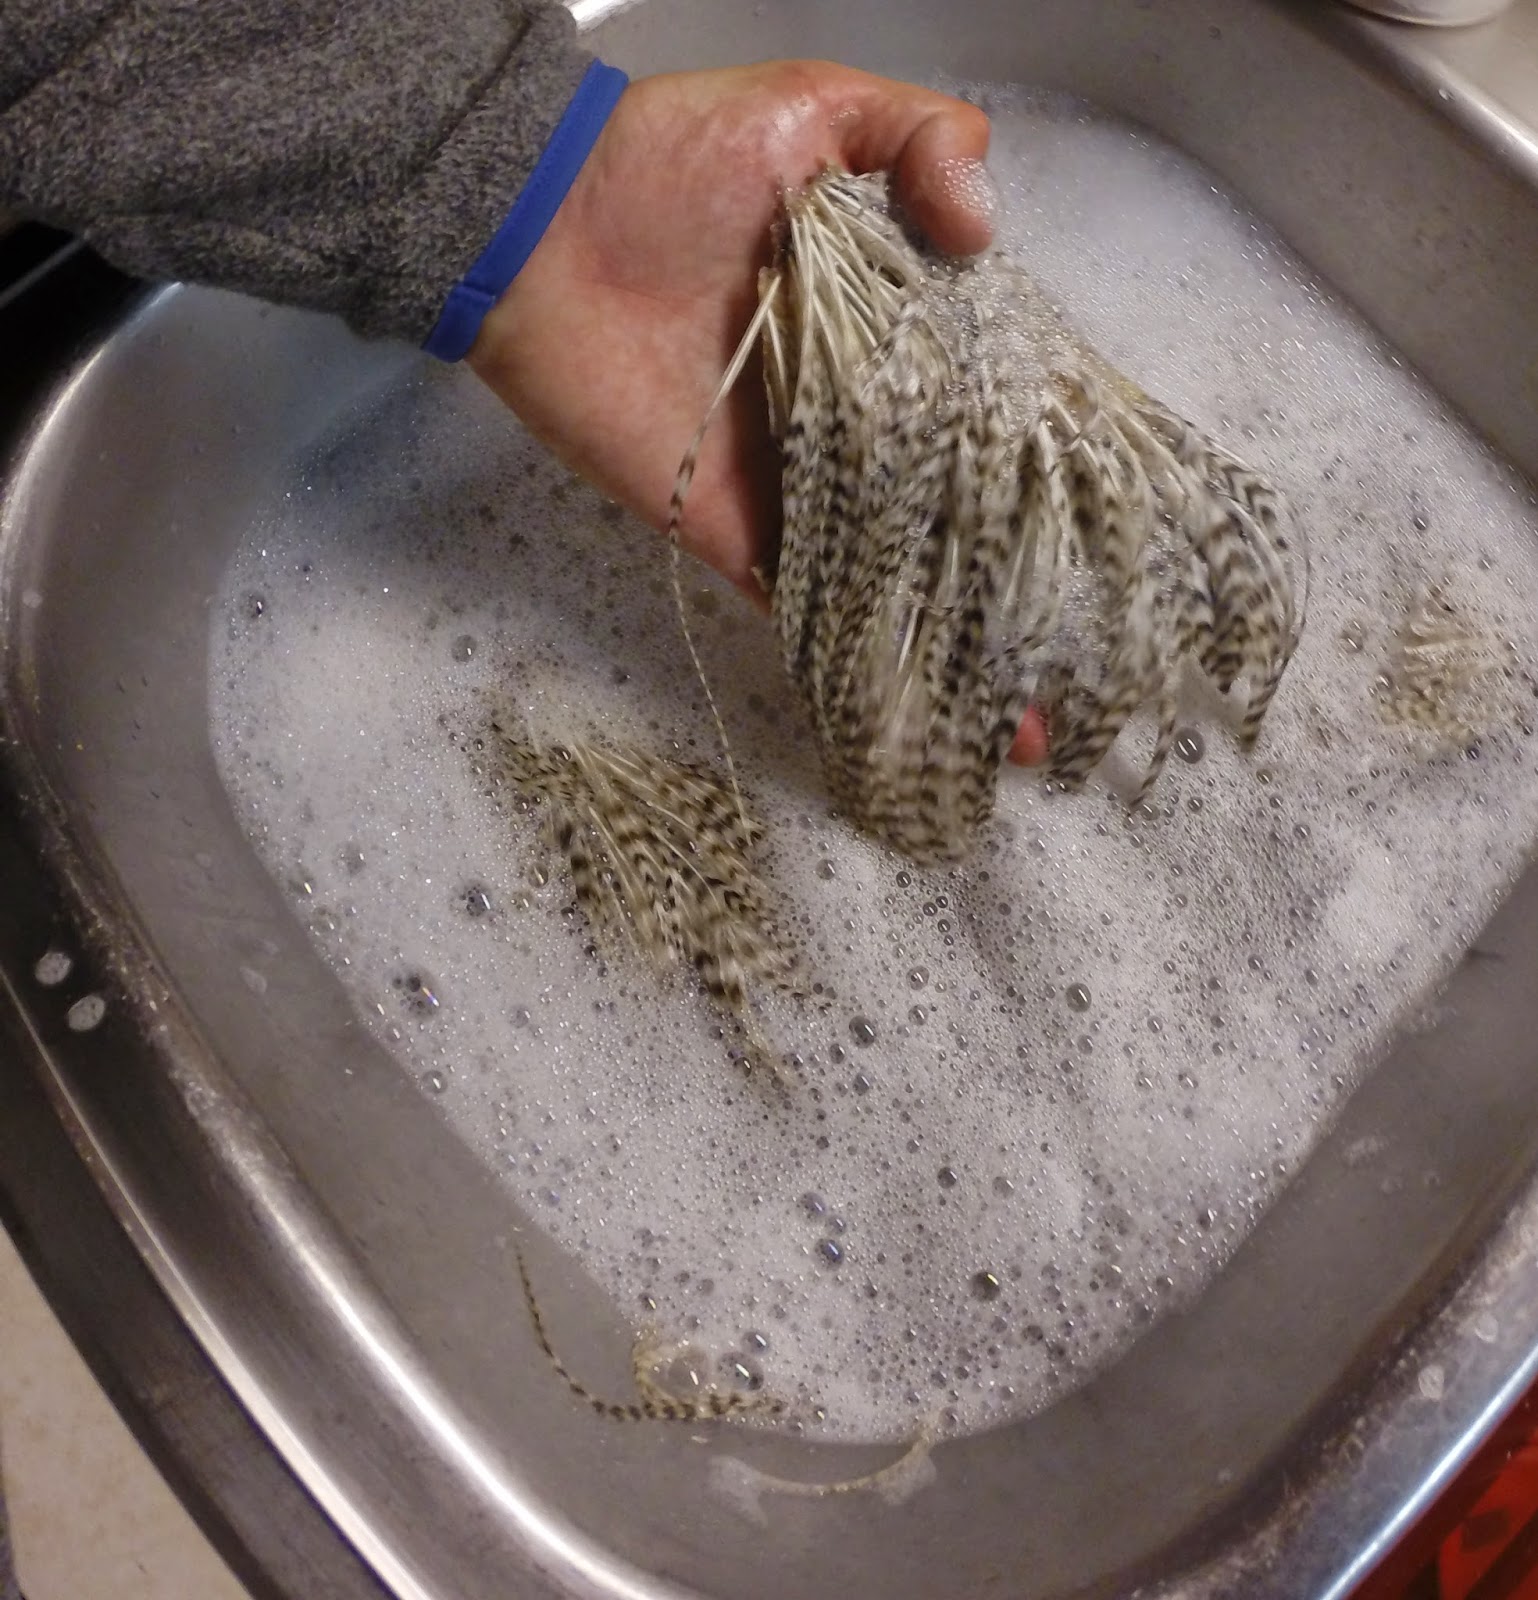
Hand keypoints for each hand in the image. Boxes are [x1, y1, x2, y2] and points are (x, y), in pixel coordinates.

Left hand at [468, 61, 1046, 765]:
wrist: (542, 227)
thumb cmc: (669, 158)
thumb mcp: (813, 106)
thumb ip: (916, 138)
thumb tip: (986, 227)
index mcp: (890, 324)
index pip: (988, 397)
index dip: (1048, 453)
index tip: (1110, 521)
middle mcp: (858, 413)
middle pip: (955, 503)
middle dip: (1018, 576)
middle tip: (1089, 649)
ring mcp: (800, 479)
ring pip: (896, 567)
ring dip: (957, 641)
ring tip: (1029, 717)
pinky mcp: (739, 528)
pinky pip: (807, 600)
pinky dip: (859, 655)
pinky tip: (922, 712)